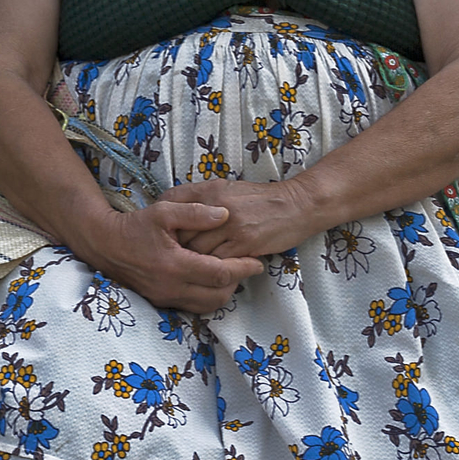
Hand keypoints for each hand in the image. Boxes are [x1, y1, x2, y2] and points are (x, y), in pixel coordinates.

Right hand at [77, 195, 265, 314]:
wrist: (105, 245)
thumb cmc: (134, 226)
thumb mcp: (163, 211)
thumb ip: (195, 212)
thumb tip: (225, 214)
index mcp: (175, 265)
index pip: (220, 273)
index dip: (242, 268)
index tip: (257, 262)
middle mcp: (171, 287)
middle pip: (218, 295)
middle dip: (237, 282)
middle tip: (246, 266)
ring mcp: (165, 297)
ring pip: (207, 305)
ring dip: (223, 292)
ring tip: (230, 274)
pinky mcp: (160, 302)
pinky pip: (193, 306)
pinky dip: (207, 296)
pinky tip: (210, 281)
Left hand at [163, 178, 315, 261]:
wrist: (297, 204)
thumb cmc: (259, 200)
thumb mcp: (227, 189)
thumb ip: (201, 198)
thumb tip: (173, 211)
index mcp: (210, 189)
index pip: (171, 202)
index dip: (163, 221)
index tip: (161, 233)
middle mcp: (216, 205)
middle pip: (180, 232)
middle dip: (174, 246)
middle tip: (171, 257)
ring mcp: (230, 225)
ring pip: (196, 250)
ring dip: (192, 261)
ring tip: (190, 268)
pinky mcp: (244, 243)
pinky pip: (217, 261)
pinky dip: (212, 268)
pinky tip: (211, 271)